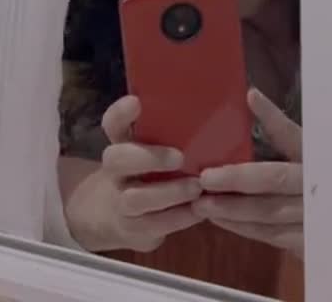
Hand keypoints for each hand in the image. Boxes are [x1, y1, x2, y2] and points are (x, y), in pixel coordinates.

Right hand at [64, 96, 202, 252]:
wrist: (121, 217)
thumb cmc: (151, 171)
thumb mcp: (156, 149)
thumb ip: (173, 132)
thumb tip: (218, 105)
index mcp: (123, 143)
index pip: (113, 124)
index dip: (121, 113)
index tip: (137, 102)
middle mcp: (117, 171)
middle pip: (117, 159)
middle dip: (148, 157)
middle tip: (179, 157)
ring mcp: (122, 201)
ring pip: (135, 198)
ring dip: (168, 192)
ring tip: (196, 187)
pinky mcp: (134, 228)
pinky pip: (154, 224)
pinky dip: (178, 218)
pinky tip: (199, 210)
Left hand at [194, 88, 303, 257]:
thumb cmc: (324, 184)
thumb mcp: (310, 154)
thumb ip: (281, 131)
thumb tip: (251, 95)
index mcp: (320, 155)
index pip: (296, 132)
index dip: (274, 116)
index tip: (252, 97)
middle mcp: (319, 182)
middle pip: (275, 178)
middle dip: (237, 179)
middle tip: (205, 179)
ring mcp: (317, 215)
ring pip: (269, 212)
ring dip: (233, 209)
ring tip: (202, 203)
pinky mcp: (311, 241)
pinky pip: (272, 235)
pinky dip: (244, 228)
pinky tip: (221, 220)